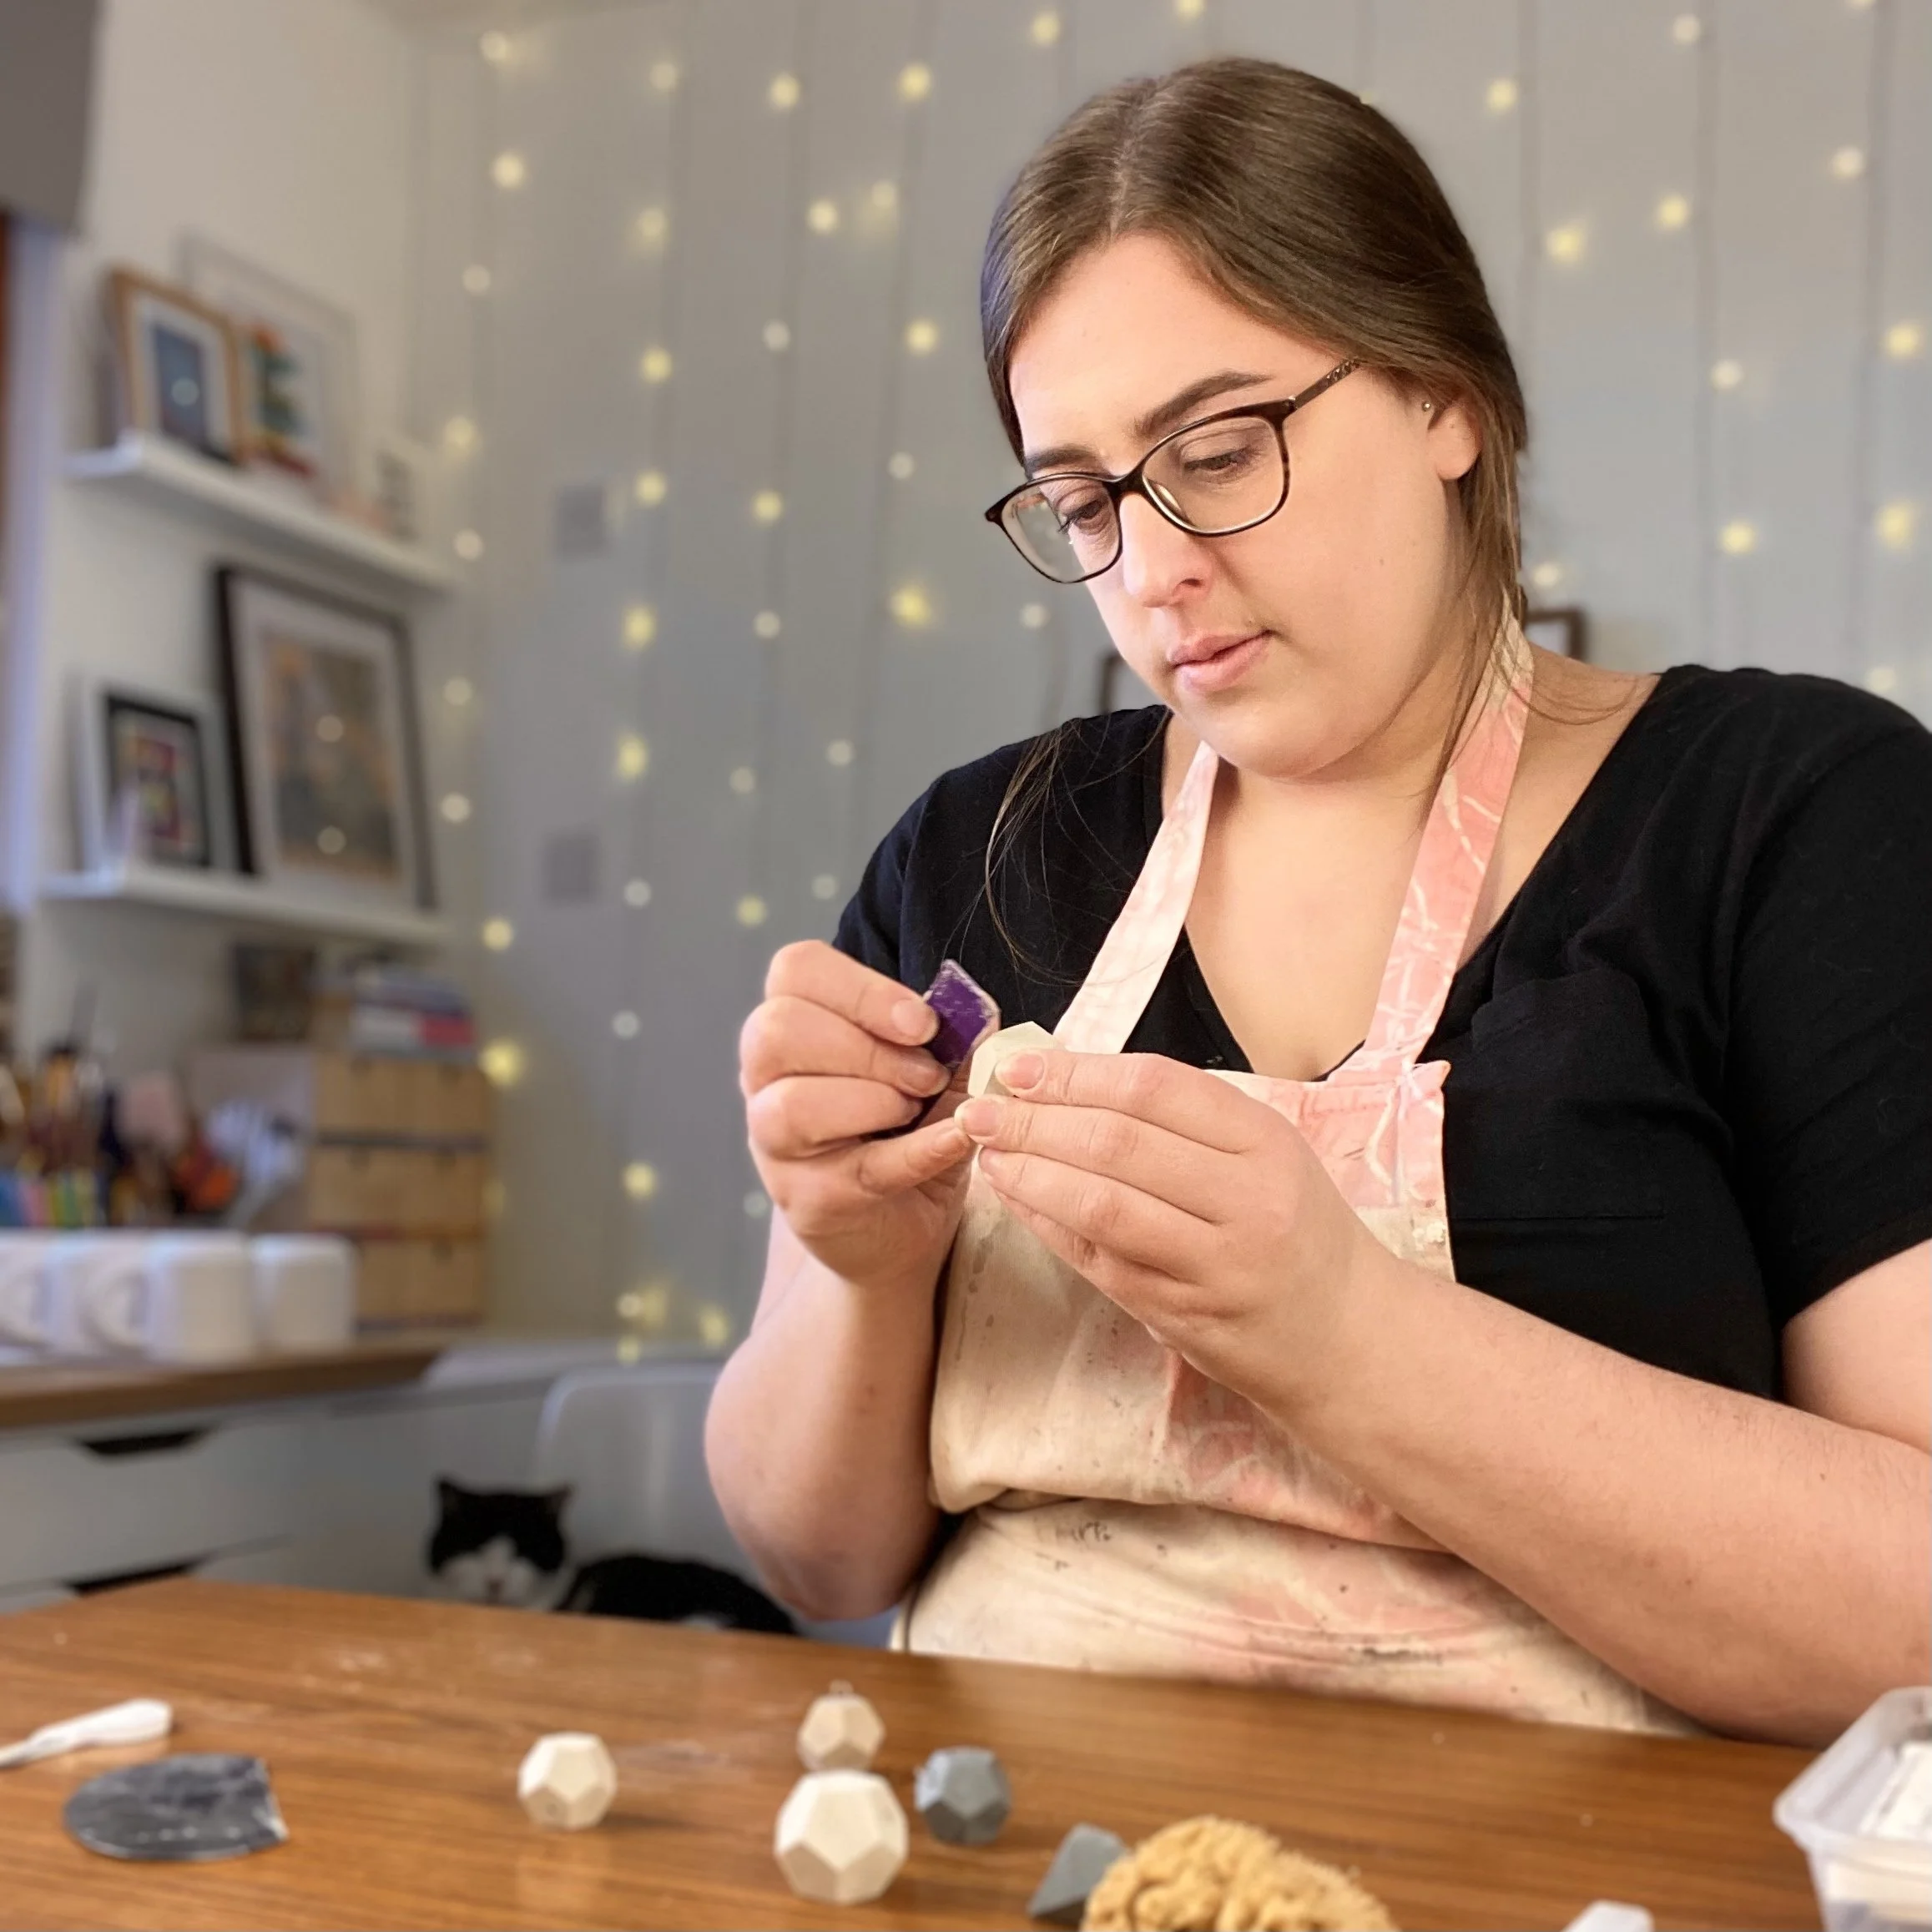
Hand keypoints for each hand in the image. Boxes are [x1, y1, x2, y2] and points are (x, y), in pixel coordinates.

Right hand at [741, 942, 982, 1293]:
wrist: (898, 1228)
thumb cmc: (904, 1132)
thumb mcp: (929, 1072)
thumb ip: (949, 1036)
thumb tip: (978, 1008)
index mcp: (792, 1029)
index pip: (794, 972)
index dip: (860, 987)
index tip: (921, 1022)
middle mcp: (766, 1083)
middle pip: (778, 1031)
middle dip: (866, 1044)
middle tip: (926, 1074)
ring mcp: (778, 1147)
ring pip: (794, 1105)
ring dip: (876, 1098)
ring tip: (920, 1108)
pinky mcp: (811, 1202)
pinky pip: (860, 1168)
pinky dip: (921, 1149)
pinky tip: (958, 1138)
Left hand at [955, 1049, 1384, 1410]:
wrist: (1349, 1338)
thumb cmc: (1298, 1231)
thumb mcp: (1268, 1155)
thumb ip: (1188, 1121)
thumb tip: (1075, 1080)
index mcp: (1267, 1141)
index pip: (1156, 1088)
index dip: (1078, 1074)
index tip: (1022, 1069)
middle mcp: (1247, 1199)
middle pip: (1120, 1144)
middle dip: (1038, 1122)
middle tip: (984, 1110)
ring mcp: (1215, 1263)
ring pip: (1102, 1205)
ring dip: (1032, 1174)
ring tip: (989, 1152)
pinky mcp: (1183, 1314)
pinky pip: (1099, 1260)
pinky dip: (1048, 1223)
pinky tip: (1018, 1197)